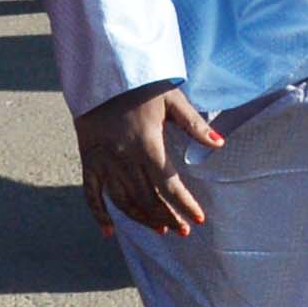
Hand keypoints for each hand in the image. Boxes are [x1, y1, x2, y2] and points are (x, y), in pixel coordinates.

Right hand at [73, 83, 220, 238]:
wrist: (102, 73)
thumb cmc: (142, 85)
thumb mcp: (172, 99)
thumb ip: (194, 124)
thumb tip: (219, 143)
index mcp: (147, 143)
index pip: (168, 184)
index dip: (184, 205)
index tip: (198, 219)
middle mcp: (123, 157)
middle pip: (147, 198)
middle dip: (167, 217)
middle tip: (182, 230)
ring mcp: (103, 161)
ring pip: (123, 201)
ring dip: (142, 219)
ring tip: (160, 228)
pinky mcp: (88, 160)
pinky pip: (90, 194)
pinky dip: (99, 215)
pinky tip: (109, 233)